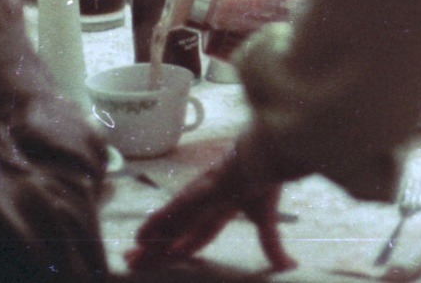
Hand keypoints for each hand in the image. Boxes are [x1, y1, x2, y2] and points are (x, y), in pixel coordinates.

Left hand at [128, 143, 292, 271]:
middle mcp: (203, 204)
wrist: (264, 156)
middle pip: (175, 233)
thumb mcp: (268, 220)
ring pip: (167, 226)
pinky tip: (140, 236)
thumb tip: (290, 266)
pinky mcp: (193, 194)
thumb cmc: (266, 180)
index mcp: (222, 208)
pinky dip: (156, 225)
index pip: (199, 234)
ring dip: (149, 243)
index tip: (169, 257)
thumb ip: (272, 246)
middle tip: (134, 262)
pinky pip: (170, 214)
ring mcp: (195, 198)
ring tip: (130, 258)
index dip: (183, 247)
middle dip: (156, 249)